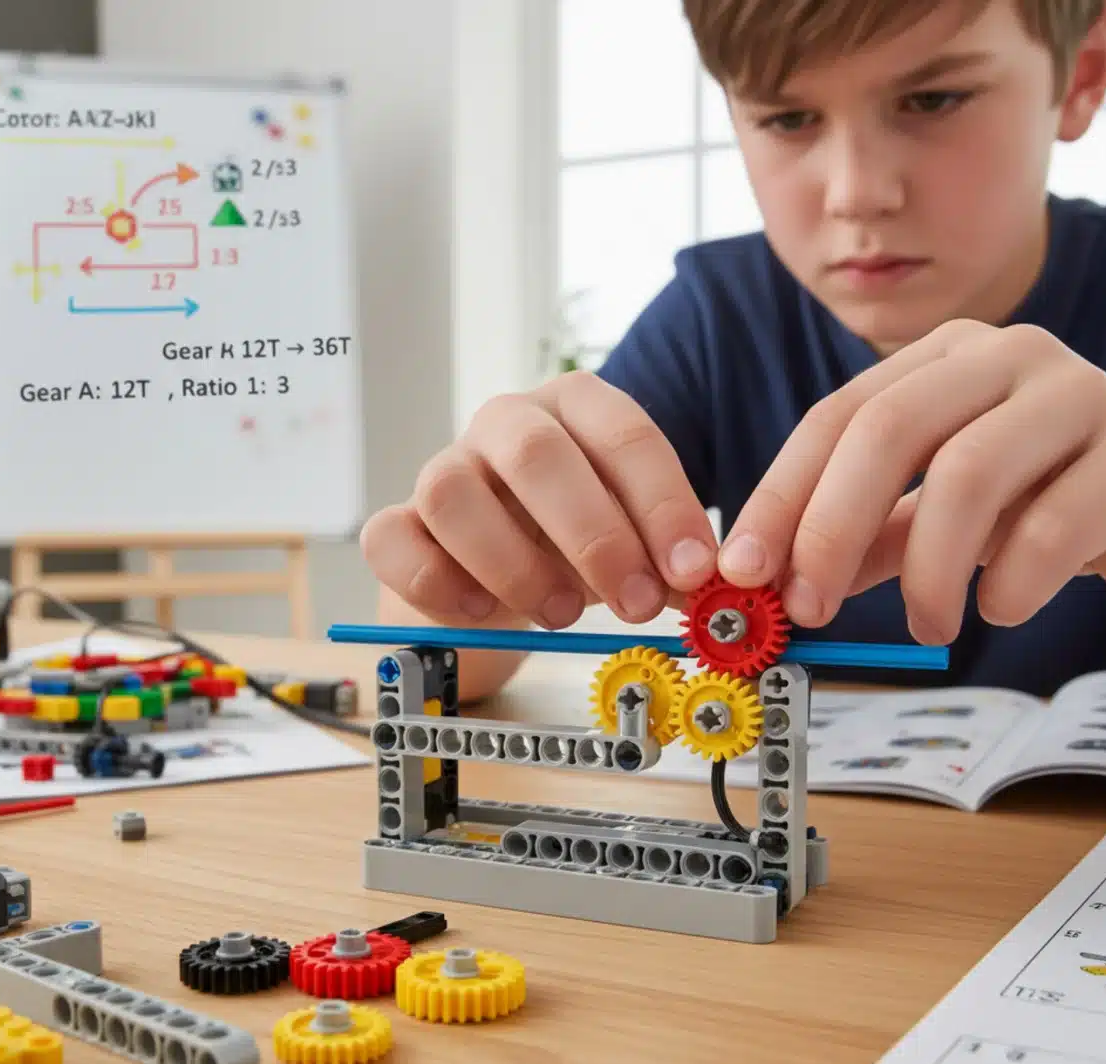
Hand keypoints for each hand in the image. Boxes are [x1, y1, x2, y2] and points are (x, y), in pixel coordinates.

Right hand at [361, 372, 718, 627]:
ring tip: (561, 611)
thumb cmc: (573, 543)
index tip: (693, 571)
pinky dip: (437, 584)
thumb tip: (712, 591)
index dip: (663, 505)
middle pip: (537, 454)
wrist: (495, 569)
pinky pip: (393, 541)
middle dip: (595, 536)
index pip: (625, 435)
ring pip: (452, 493)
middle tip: (635, 603)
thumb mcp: (632, 542)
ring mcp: (443, 467)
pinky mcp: (396, 523)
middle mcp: (505, 423)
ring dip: (515, 564)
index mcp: (576, 408)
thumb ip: (667, 561)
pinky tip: (481, 613)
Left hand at [718, 319, 1105, 643]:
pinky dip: (1010, 584)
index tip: (745, 570)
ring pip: (966, 473)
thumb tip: (778, 580)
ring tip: (928, 627)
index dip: (782, 496)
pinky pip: (1053, 526)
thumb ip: (867, 537)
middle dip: (831, 528)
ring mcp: (1078, 391)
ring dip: (927, 572)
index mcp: (941, 360)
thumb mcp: (939, 513)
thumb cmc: (1044, 499)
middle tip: (811, 608)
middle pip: (887, 428)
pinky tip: (1002, 608)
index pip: (835, 416)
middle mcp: (1005, 355)